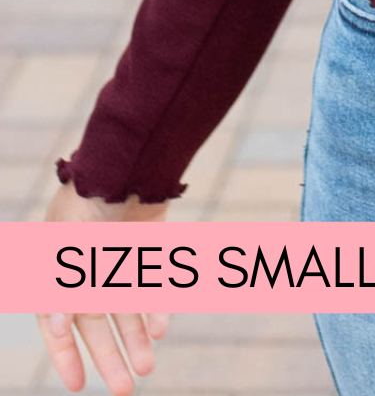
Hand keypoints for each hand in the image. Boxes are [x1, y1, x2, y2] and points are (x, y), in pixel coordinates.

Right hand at [36, 180, 170, 394]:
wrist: (132, 159)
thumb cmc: (91, 200)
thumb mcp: (70, 246)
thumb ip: (63, 288)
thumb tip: (54, 329)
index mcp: (59, 270)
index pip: (57, 324)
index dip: (65, 356)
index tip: (76, 387)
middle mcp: (88, 269)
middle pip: (97, 324)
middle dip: (109, 358)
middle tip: (123, 391)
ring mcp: (119, 259)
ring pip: (127, 311)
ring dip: (136, 339)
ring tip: (146, 368)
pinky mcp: (147, 248)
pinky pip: (151, 288)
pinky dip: (155, 309)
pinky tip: (161, 330)